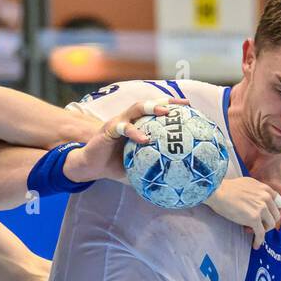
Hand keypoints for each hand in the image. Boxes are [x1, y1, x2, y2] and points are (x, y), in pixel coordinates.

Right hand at [63, 98, 189, 184]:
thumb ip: (152, 166)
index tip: (189, 107)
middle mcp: (129, 118)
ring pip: (136, 109)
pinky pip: (123, 128)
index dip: (172, 106)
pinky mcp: (108, 129)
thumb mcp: (137, 165)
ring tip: (165, 112)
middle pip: (149, 104)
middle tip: (182, 105)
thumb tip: (172, 178)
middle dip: (166, 101)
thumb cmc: (115, 165)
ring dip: (151, 108)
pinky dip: (134, 132)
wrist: (91, 166)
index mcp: (136, 124)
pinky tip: (145, 139)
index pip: (156, 110)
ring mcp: (118, 122)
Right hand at [206, 177, 280, 247]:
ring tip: (251, 230)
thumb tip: (257, 201)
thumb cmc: (228, 188)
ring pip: (271, 225)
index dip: (273, 212)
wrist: (217, 191)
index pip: (280, 203)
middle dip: (267, 222)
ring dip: (263, 230)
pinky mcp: (254, 219)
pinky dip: (259, 241)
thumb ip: (258, 192)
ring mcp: (261, 209)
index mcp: (266, 189)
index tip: (267, 217)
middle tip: (256, 224)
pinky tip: (255, 245)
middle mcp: (266, 198)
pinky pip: (261, 234)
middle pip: (276, 216)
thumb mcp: (249, 183)